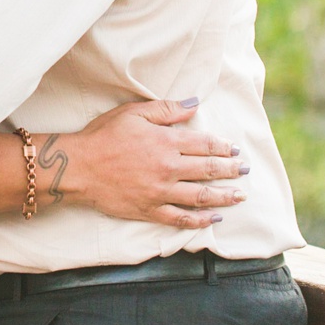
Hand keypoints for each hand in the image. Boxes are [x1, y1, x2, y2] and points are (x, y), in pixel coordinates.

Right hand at [52, 98, 249, 228]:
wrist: (79, 167)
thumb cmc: (103, 136)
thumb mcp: (132, 113)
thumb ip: (166, 109)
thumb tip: (194, 104)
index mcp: (165, 142)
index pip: (204, 144)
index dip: (223, 146)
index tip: (234, 149)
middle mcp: (168, 168)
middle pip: (208, 170)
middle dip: (231, 170)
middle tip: (245, 169)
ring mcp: (160, 192)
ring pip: (201, 196)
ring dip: (224, 196)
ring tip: (240, 196)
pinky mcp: (150, 210)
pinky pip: (181, 218)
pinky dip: (200, 220)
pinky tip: (214, 218)